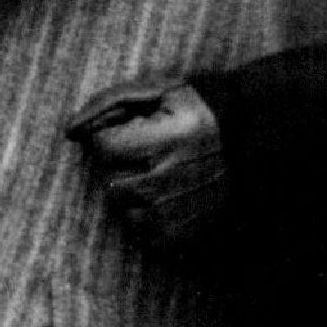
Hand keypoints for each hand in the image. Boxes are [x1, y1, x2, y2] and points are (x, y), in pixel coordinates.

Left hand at [66, 80, 228, 253]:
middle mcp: (170, 180)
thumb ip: (107, 104)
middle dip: (120, 164)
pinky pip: (140, 230)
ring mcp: (176, 212)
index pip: (102, 148)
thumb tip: (70, 132)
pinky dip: (144, 213)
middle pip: (109, 179)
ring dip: (130, 189)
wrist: (256, 140)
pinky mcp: (181, 234)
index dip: (111, 136)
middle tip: (151, 152)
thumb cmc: (200, 109)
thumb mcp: (158, 91)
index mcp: (167, 140)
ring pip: (120, 206)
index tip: (135, 132)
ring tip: (158, 173)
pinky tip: (165, 195)